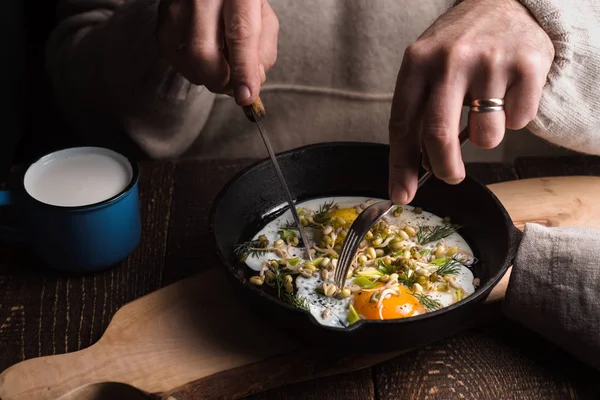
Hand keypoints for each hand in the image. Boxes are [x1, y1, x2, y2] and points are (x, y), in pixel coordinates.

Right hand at [156, 0, 278, 105]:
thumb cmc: (240, 2)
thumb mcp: (264, 19)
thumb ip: (263, 51)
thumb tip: (250, 83)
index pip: (240, 36)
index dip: (242, 71)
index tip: (245, 96)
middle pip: (203, 53)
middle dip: (220, 82)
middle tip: (233, 86)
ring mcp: (179, 4)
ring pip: (186, 59)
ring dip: (206, 77)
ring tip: (221, 66)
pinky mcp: (163, 15)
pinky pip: (173, 55)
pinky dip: (190, 67)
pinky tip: (203, 58)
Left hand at [388, 0, 553, 203]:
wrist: (505, 2)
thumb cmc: (459, 47)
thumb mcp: (428, 69)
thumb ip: (420, 115)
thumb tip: (416, 171)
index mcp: (417, 62)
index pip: (401, 125)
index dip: (400, 166)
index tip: (401, 194)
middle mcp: (450, 60)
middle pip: (439, 137)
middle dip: (444, 170)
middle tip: (450, 177)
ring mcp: (490, 61)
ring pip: (487, 137)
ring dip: (487, 137)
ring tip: (487, 108)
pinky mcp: (528, 65)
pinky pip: (519, 122)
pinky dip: (515, 118)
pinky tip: (509, 92)